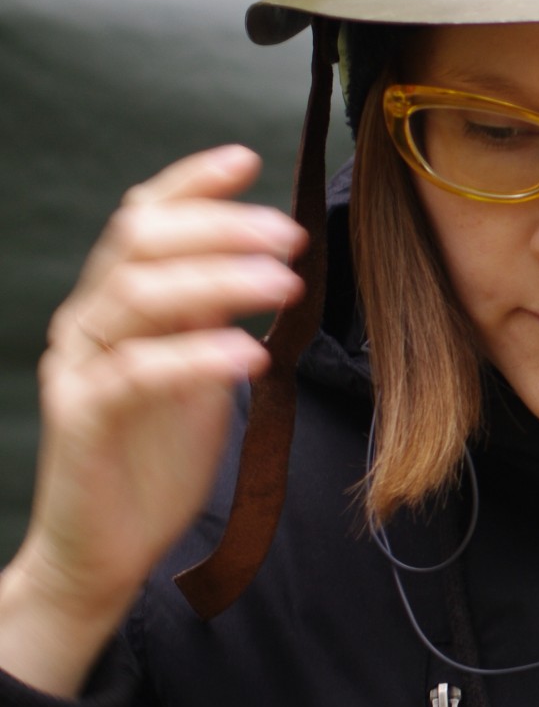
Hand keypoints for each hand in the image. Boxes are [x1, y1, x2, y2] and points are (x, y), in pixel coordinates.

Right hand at [0, 148, 303, 695]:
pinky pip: (137, 372)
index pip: (141, 219)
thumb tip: (263, 260)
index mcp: (116, 303)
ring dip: (217, 280)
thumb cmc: (154, 455)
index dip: (189, 184)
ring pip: (138, 296)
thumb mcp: (196, 369)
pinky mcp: (82, 418)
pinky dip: (197, 355)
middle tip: (290, 235)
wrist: (102, 548)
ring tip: (283, 285)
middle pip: (141, 244)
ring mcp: (79, 367)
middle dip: (219, 228)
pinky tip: (250, 354)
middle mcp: (89, 322)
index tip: (247, 159)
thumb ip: (212, 315)